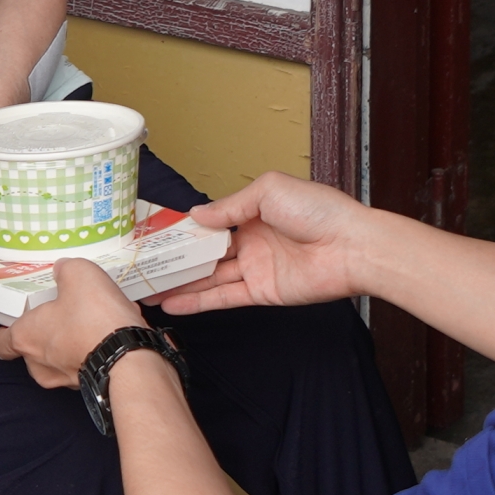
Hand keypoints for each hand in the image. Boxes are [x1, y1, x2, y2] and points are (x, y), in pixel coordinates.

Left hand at [0, 258, 146, 389]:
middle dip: (45, 334)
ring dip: (71, 343)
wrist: (131, 358)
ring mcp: (65, 380)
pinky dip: (93, 351)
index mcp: (26, 338)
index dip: (4, 332)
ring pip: (60, 359)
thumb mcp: (78, 274)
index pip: (1, 344)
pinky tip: (111, 334)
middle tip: (61, 314)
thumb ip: (65, 270)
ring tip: (92, 321)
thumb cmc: (94, 318)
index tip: (13, 323)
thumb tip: (64, 271)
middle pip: (32, 351)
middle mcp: (40, 365)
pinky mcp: (90, 386)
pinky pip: (86, 364)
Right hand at [149, 172, 373, 316]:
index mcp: (254, 211)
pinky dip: (198, 301)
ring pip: (209, 277)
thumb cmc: (319, 211)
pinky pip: (224, 297)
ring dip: (180, 283)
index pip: (212, 221)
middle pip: (206, 252)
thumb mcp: (269, 191)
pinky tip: (173, 303)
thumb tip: (195, 216)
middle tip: (142, 266)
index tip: (155, 234)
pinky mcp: (262, 292)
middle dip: (175, 259)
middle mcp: (252, 240)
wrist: (352, 247)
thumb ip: (229, 206)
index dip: (185, 228)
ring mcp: (256, 268)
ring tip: (147, 289)